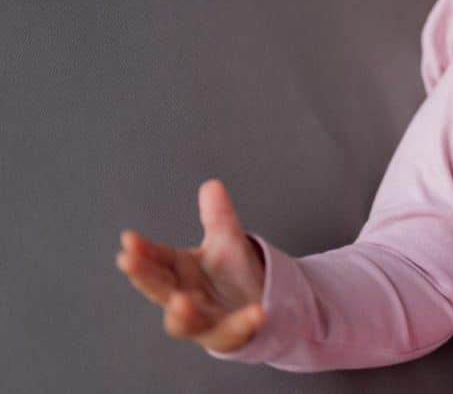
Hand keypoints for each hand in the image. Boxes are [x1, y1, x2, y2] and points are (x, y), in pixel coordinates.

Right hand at [115, 178, 266, 352]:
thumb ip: (218, 216)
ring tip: (180, 301)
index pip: (155, 258)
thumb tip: (212, 185)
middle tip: (129, 261)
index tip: (129, 238)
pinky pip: (233, 331)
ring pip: (184, 322)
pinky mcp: (226, 334)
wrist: (256, 301)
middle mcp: (183, 296)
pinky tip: (257, 312)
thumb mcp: (226, 239)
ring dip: (180, 313)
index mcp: (178, 271)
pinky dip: (244, 322)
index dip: (141, 250)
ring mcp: (202, 319)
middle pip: (158, 288)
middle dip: (143, 276)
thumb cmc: (231, 275)